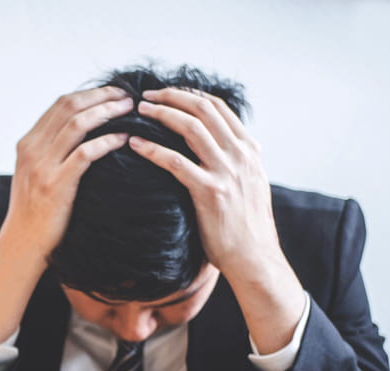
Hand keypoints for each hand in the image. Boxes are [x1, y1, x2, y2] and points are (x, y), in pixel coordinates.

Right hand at [2, 87, 132, 260]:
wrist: (22, 244)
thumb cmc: (35, 213)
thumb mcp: (34, 175)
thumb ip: (50, 152)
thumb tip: (81, 133)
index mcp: (28, 144)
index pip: (60, 104)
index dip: (91, 93)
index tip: (114, 92)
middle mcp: (32, 150)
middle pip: (70, 106)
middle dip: (102, 96)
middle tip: (127, 95)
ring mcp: (42, 167)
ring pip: (78, 124)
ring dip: (108, 112)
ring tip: (130, 110)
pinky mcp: (56, 185)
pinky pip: (86, 153)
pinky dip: (107, 141)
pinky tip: (124, 138)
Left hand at [131, 88, 306, 352]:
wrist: (255, 258)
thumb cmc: (245, 228)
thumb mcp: (249, 186)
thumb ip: (235, 164)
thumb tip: (215, 151)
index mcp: (249, 150)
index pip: (218, 108)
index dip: (190, 95)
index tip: (167, 92)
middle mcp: (240, 155)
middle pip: (203, 109)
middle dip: (172, 96)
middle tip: (146, 95)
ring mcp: (226, 171)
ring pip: (190, 127)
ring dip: (161, 114)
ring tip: (138, 110)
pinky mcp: (209, 191)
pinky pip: (175, 162)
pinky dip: (152, 149)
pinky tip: (134, 144)